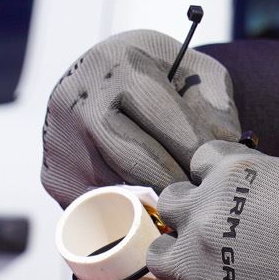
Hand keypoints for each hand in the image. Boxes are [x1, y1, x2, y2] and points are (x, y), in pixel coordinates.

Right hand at [40, 29, 241, 207]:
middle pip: (136, 158)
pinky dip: (128, 216)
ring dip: (155, 204)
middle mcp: (78, 98)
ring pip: (118, 189)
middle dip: (177, 182)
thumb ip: (216, 107)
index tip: (220, 174)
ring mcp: (59, 139)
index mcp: (118, 63)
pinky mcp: (55, 176)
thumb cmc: (164, 79)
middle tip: (205, 201)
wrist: (105, 82)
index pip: (162, 116)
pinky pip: (98, 208)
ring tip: (184, 209)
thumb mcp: (196, 74)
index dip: (196, 149)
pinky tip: (153, 215)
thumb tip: (223, 154)